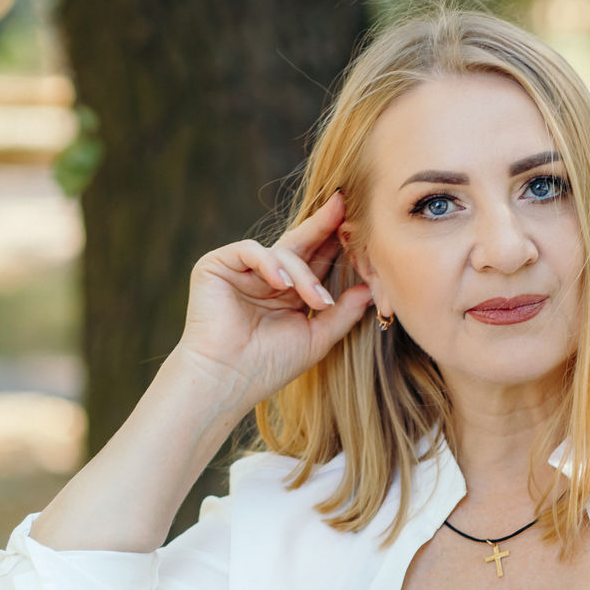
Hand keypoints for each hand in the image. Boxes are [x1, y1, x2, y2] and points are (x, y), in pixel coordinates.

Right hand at [174, 190, 372, 413]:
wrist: (227, 380)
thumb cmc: (269, 366)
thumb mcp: (316, 338)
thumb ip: (343, 314)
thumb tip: (371, 290)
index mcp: (288, 292)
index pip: (315, 260)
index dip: (336, 243)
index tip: (361, 226)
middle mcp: (265, 276)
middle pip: (300, 244)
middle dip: (323, 228)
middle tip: (344, 209)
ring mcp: (241, 269)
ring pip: (282, 252)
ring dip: (304, 275)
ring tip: (316, 301)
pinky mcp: (217, 265)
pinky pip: (251, 251)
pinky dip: (269, 264)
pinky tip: (282, 285)